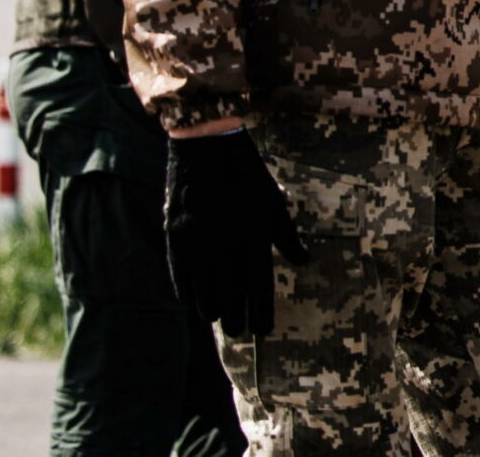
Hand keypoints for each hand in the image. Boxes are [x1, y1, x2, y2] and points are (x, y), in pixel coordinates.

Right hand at [164, 130, 311, 337]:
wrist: (207, 149)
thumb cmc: (248, 176)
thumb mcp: (274, 202)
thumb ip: (287, 236)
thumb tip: (303, 262)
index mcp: (255, 235)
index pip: (259, 286)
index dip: (261, 311)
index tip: (263, 331)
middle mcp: (227, 243)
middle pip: (231, 293)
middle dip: (236, 316)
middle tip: (238, 332)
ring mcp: (199, 242)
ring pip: (204, 290)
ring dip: (211, 309)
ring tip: (218, 321)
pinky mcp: (176, 237)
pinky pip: (181, 276)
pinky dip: (187, 292)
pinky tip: (192, 304)